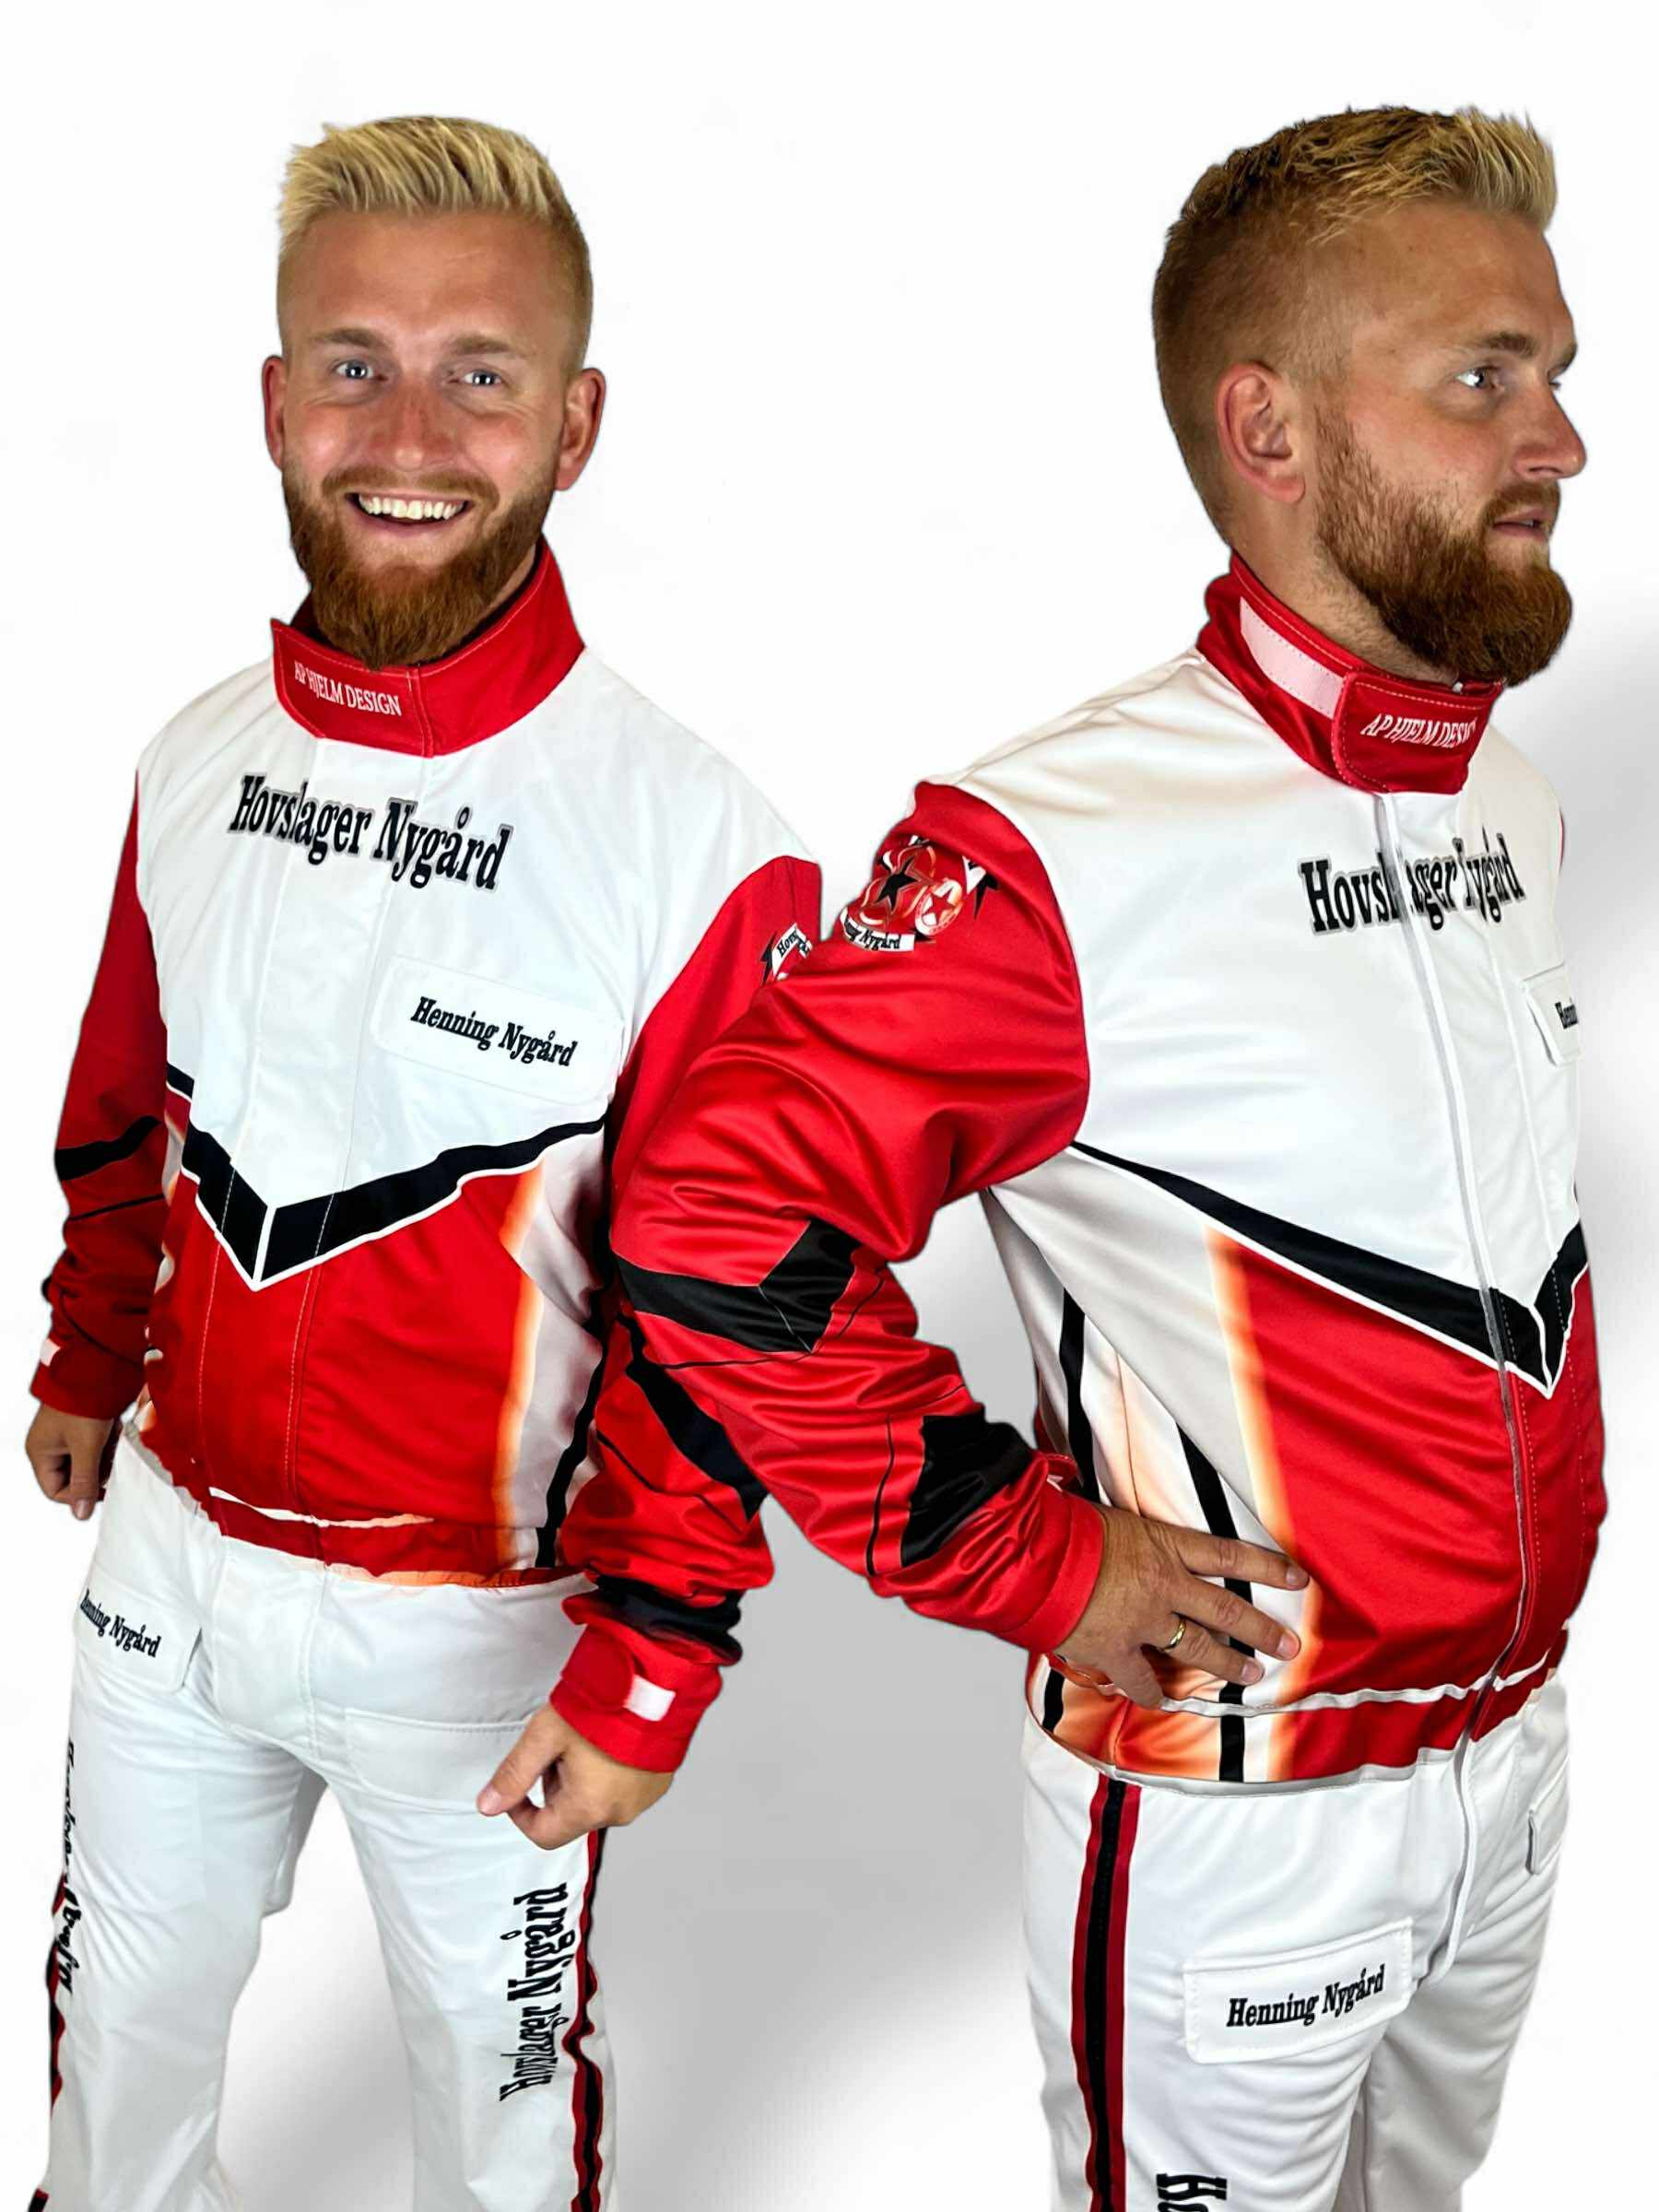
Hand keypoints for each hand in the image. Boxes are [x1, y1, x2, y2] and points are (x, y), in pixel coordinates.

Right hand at [26, 1406, 115, 1521]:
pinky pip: (98, 1446)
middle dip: (95, 1468)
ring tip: (108, 1435)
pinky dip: (107, 1440)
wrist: (96, 1367)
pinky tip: (111, 1426)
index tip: (101, 1488)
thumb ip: (84, 1481)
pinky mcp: (84, 1427)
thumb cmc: (82, 1405)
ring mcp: (67, 1437)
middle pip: (75, 1477)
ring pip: (90, 1462)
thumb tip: (81, 1515)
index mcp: (41, 1453)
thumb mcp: (85, 1446)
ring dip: (103, 1453)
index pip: (56, 1491)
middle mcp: (50, 1447)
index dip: (78, 1494)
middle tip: (107, 1454)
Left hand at [477, 1705, 671, 1849]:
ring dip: (583, 1779)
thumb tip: (488, 1804)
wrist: (655, 1683)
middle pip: (570, 1815)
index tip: (520, 1787)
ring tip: (587, 1738)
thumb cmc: (605, 1706)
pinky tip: (609, 1742)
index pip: (543, 1835)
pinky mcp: (658, 1784)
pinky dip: (611, 1773)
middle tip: (559, 1746)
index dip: (521, 1813)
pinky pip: (623, 1790)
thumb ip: (514, 1774)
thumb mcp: (545, 1735)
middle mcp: (619, 1811)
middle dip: (555, 1785)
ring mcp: (643, 1799)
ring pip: (596, 1802)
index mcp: (589, 1807)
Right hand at [1055, 1504, 1307, 1708]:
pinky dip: (1152, 1693)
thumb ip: (1136, 1537)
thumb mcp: (1113, 1519)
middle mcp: (1164, 1585)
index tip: (1297, 1579)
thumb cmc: (1066, 1527)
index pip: (1228, 1554)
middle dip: (1261, 1629)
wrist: (1033, 1556)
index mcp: (1164, 1546)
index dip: (1266, 1565)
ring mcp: (1143, 1621)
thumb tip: (1138, 1542)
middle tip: (1288, 1645)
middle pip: (1226, 1608)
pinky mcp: (1117, 1649)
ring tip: (1251, 1676)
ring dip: (1227, 1663)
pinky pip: (1142, 1679)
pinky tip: (1164, 1702)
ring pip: (1197, 1647)